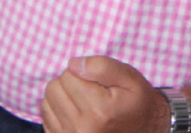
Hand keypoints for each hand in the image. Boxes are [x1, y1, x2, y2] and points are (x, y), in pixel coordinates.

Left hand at [41, 56, 170, 132]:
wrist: (144, 129)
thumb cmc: (136, 101)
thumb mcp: (129, 77)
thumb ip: (102, 66)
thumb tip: (72, 64)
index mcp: (99, 110)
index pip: (68, 74)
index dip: (81, 71)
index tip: (96, 81)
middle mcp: (82, 128)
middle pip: (54, 88)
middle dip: (69, 82)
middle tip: (89, 89)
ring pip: (47, 101)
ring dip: (62, 96)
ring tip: (83, 100)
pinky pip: (46, 117)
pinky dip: (57, 110)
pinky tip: (75, 112)